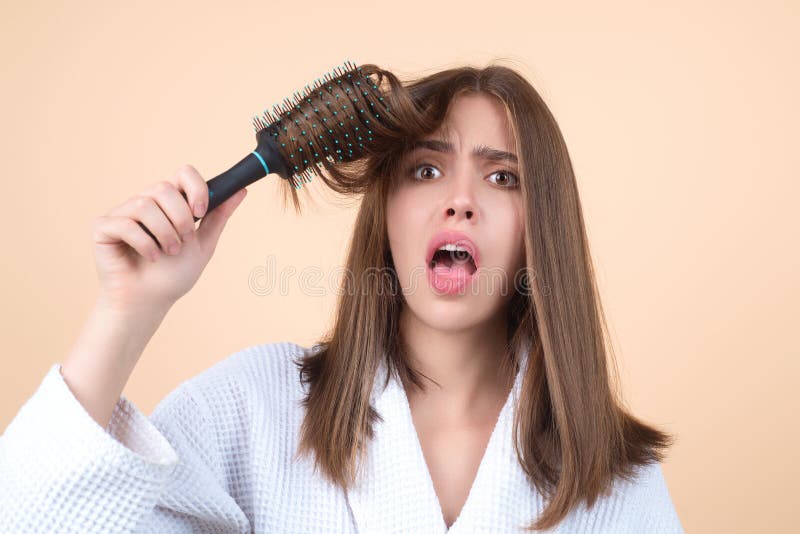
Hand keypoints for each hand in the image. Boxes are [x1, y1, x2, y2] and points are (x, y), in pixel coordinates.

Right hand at [91, 164, 247, 313]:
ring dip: (163, 233)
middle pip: (163, 188)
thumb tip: (241, 191)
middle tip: (182, 242)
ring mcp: (122, 213)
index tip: (200, 211)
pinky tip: (150, 257)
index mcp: (170, 203)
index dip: (195, 188)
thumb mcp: (203, 244)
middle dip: (179, 218)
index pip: (183, 173)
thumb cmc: (173, 275)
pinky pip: (125, 223)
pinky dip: (143, 243)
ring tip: (167, 253)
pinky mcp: (103, 227)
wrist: (149, 301)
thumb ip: (218, 216)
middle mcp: (145, 202)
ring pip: (145, 205)